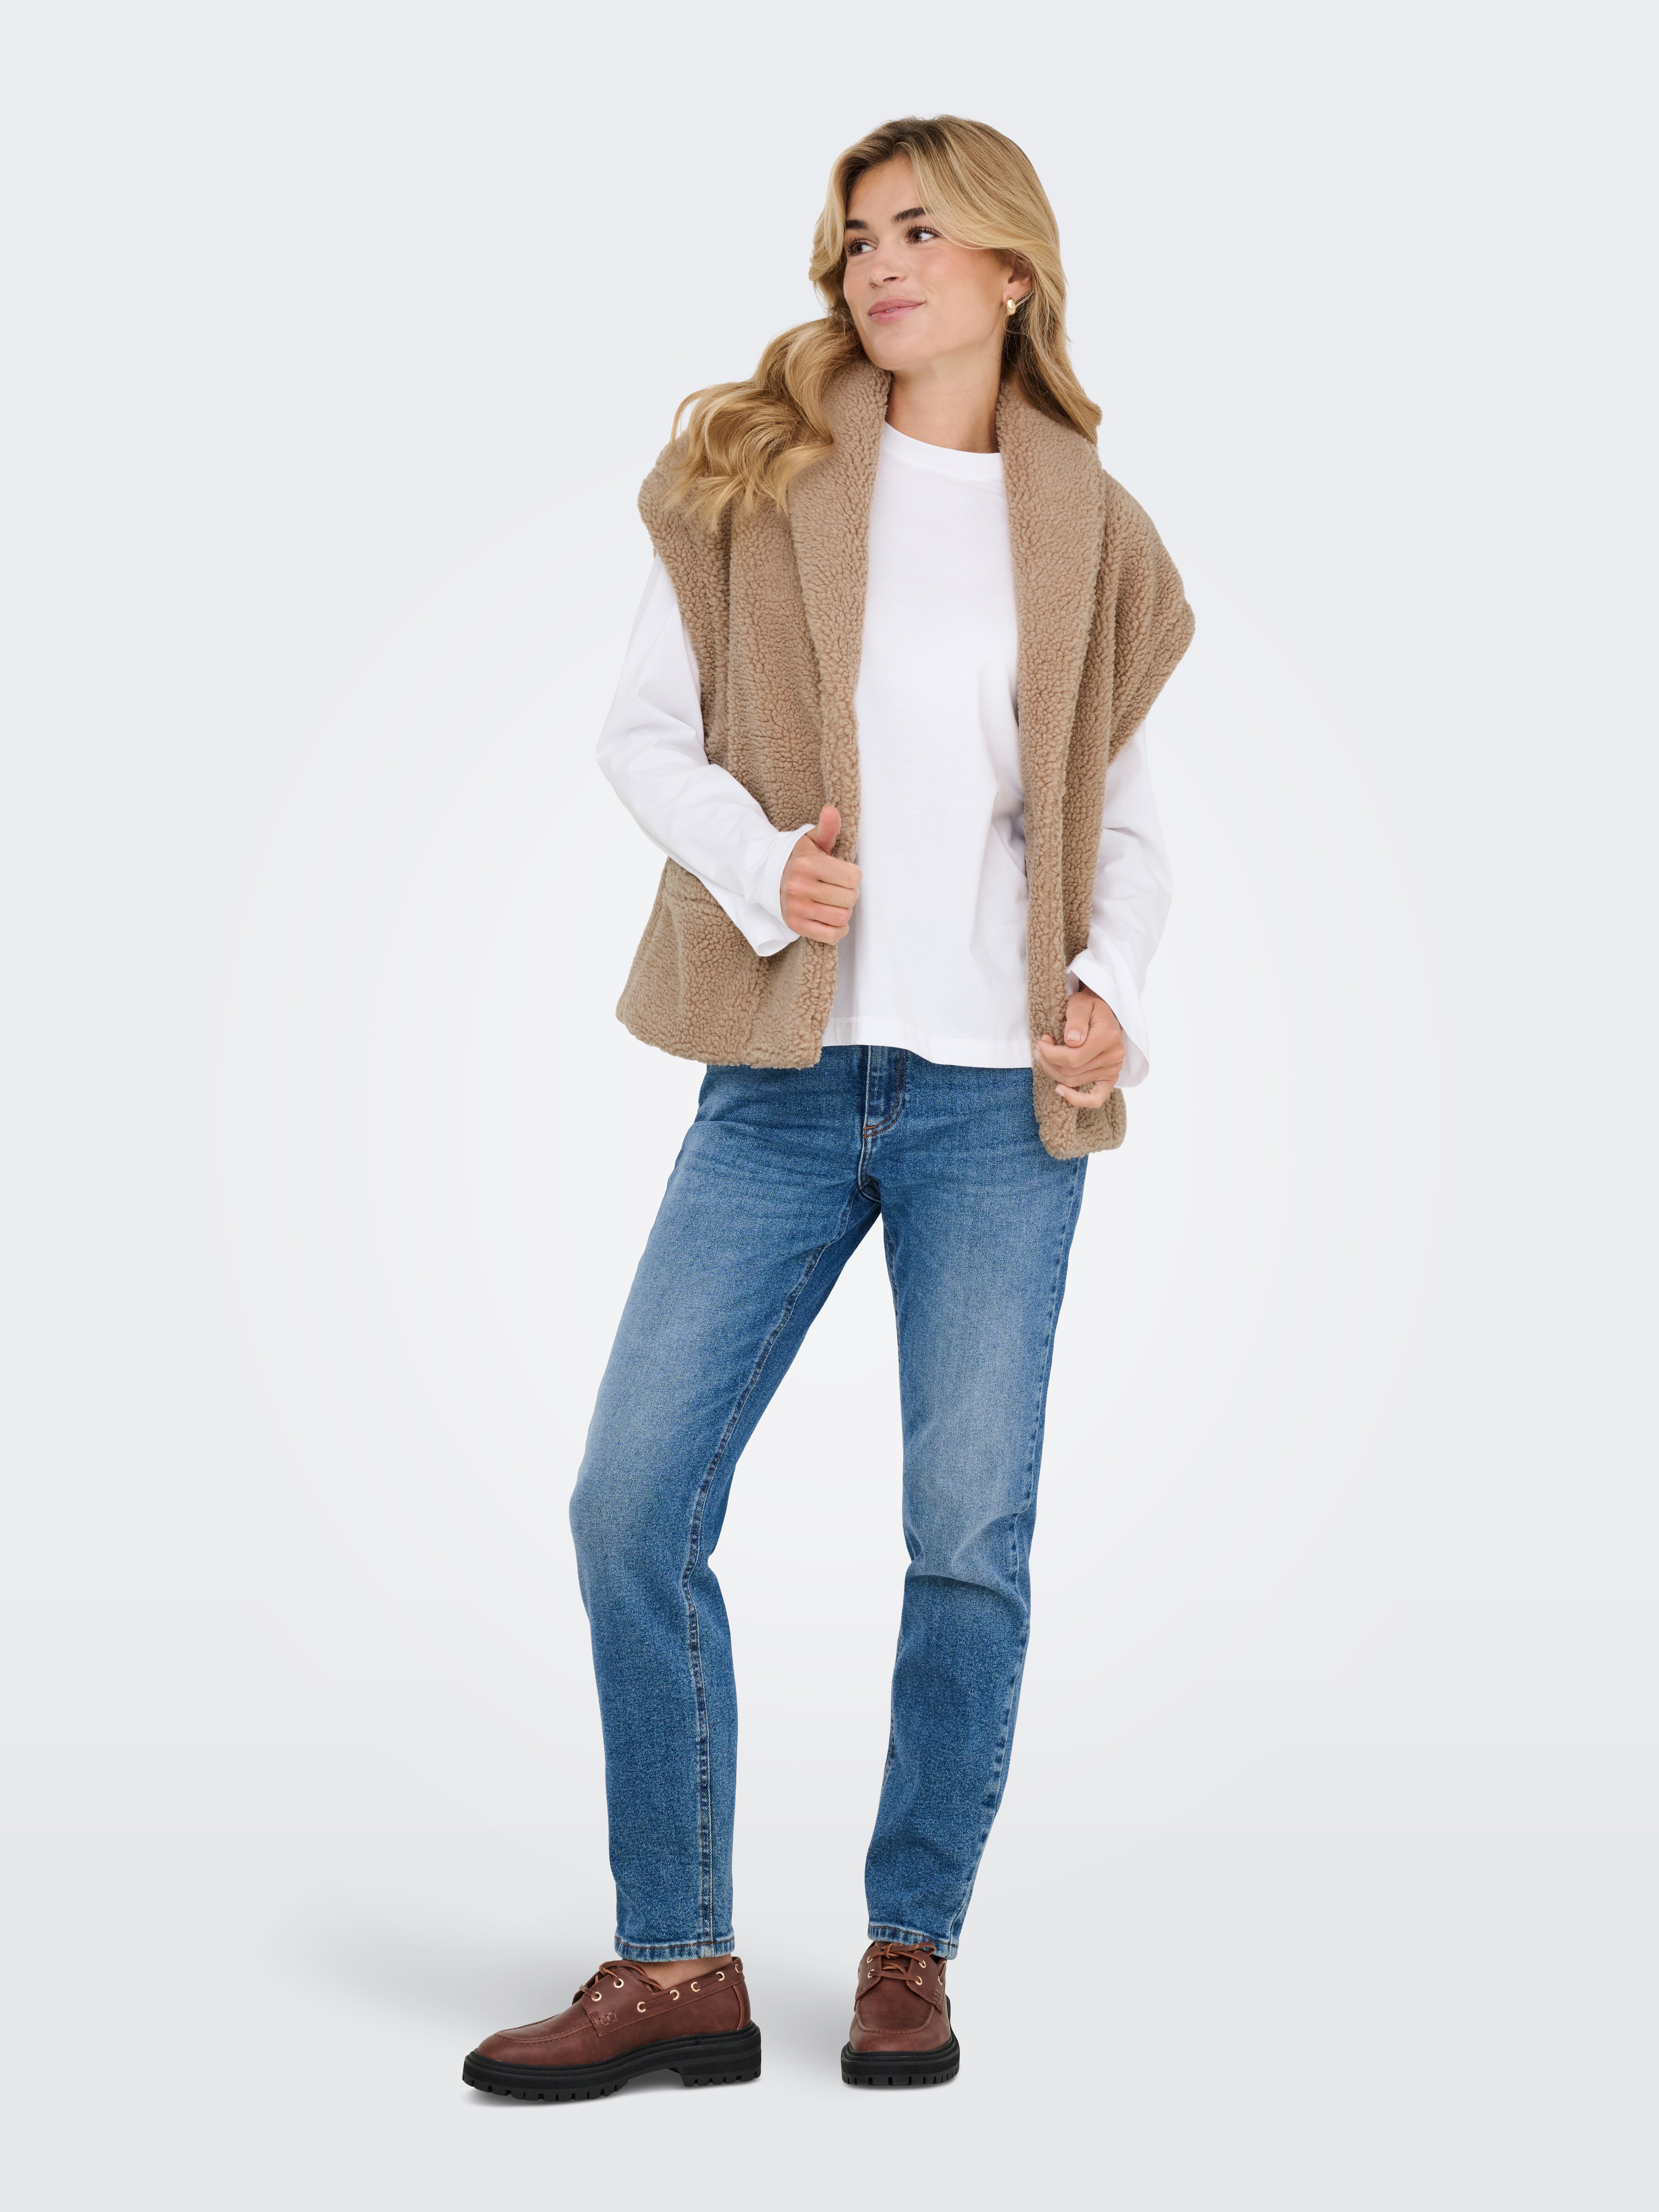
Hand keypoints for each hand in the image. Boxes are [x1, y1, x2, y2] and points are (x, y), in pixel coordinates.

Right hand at [781, 805, 861, 943]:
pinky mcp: (795, 925)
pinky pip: (830, 936)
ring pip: (841, 917)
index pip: (852, 877)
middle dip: (850, 893)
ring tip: (835, 902)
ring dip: (844, 911)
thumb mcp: (812, 840)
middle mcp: (800, 887)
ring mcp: (797, 908)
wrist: (769, 876)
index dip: (854, 876)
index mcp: (807, 864)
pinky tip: (833, 919)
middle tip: (839, 888)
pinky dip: (837, 930)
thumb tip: (831, 811)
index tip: (844, 873)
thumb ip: (827, 828)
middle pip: (849, 898)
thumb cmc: (798, 857)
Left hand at [1036, 986, 1124, 1105]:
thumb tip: (1071, 1041)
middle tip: (1039, 1049)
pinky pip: (1096, 1098)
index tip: (1041, 1043)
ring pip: (1074, 1082)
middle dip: (1048, 1062)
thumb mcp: (1080, 1004)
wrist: (1105, 1013)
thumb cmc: (1090, 1007)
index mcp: (1108, 1037)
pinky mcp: (1111, 1078)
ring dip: (1054, 1073)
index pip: (1072, 1058)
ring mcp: (1114, 1069)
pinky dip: (1077, 1100)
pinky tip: (1060, 1090)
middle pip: (1071, 1072)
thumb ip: (1076, 1020)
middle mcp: (1114, 1056)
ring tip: (1046, 1057)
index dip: (1050, 1054)